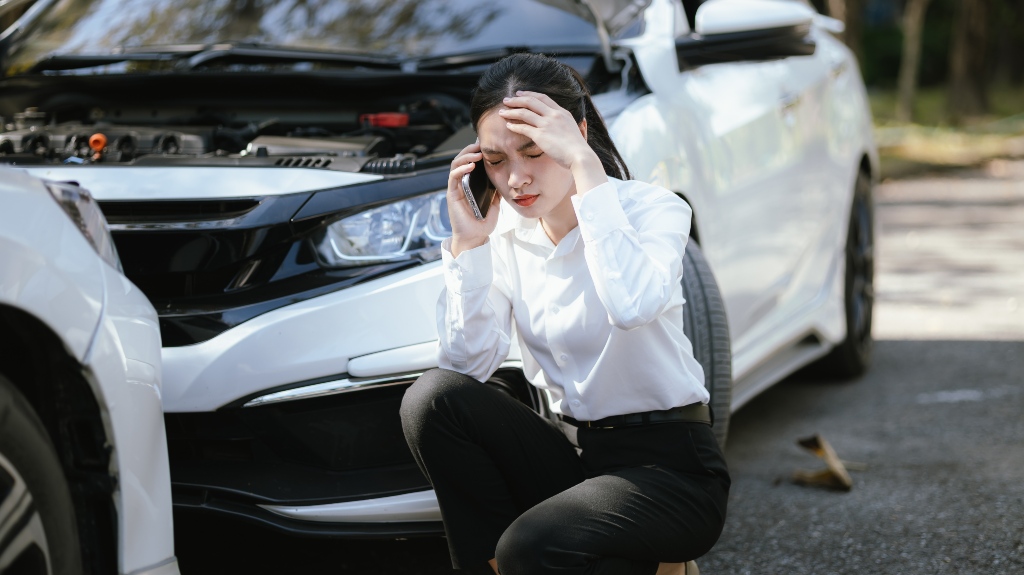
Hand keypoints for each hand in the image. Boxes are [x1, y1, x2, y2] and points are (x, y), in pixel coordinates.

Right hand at [447, 141, 500, 256]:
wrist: (476, 237)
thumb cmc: (483, 222)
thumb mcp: (495, 202)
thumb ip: (496, 189)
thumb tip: (505, 176)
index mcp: (470, 183)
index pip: (471, 162)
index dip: (476, 152)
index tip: (486, 145)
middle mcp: (461, 183)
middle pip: (461, 160)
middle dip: (470, 150)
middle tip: (481, 145)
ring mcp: (455, 188)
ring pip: (455, 165)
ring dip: (466, 157)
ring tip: (477, 154)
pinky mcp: (452, 194)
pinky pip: (453, 177)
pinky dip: (461, 169)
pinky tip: (470, 166)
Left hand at [498, 91, 606, 193]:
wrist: (580, 157)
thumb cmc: (580, 149)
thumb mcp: (580, 131)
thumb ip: (578, 125)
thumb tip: (582, 122)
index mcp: (562, 112)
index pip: (543, 98)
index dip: (530, 94)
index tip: (520, 94)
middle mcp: (554, 115)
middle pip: (531, 101)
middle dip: (516, 99)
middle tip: (506, 100)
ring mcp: (547, 124)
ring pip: (524, 113)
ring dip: (511, 111)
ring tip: (502, 112)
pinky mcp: (541, 135)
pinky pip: (523, 128)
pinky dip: (514, 126)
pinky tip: (508, 126)